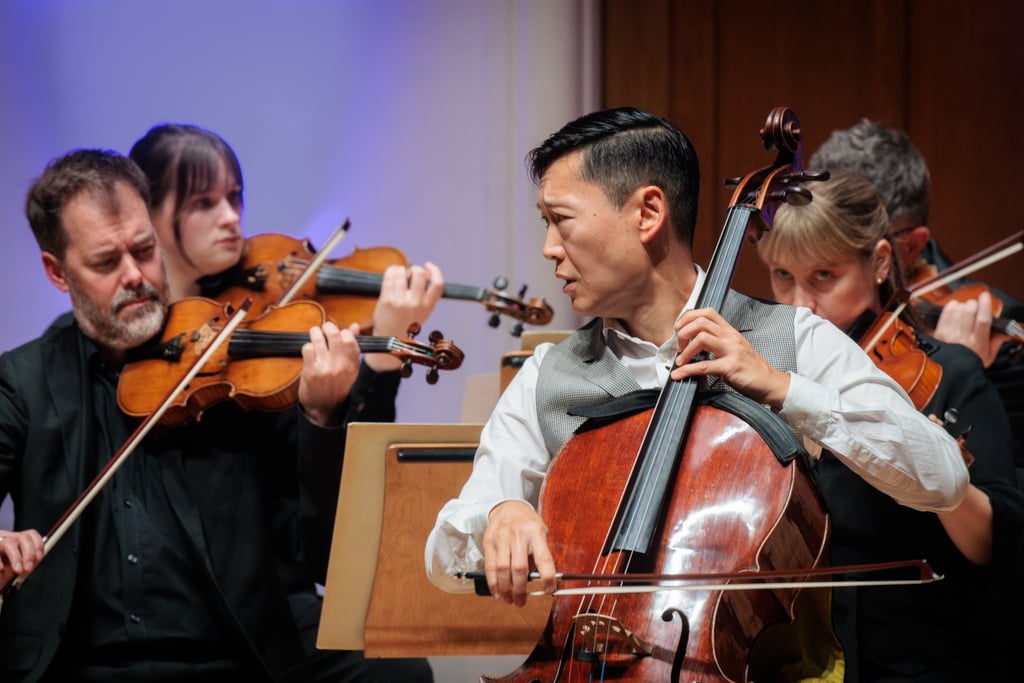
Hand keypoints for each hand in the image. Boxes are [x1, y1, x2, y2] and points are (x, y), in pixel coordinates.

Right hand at [0, 529, 43, 586]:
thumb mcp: (18, 565)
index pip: (30, 534)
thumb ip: (27, 559)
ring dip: (17, 558)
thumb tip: (37, 558)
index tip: (39, 558)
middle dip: (29, 554)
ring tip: (18, 570)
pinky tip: (1, 569)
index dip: (38, 545)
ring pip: (9, 543)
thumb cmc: (3, 573)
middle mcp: (5, 538)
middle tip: (29, 568)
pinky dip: (0, 561)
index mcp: (14, 539)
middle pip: (23, 537)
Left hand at [297, 321, 361, 426]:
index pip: (350, 339)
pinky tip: (309, 350)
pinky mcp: (311, 371)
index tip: (339, 332)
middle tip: (325, 327)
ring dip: (315, 333)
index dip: (343, 331)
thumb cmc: (337, 384)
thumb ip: (352, 346)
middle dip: (328, 327)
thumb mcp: (349, 367)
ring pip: (319, 339)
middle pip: (335, 335)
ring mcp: (325, 368)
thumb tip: (355, 326)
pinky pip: (308, 349)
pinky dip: (307, 346)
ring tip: (315, 333)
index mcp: (352, 365)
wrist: (324, 407)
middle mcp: (341, 366)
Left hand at [365, 262, 444, 371]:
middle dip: (414, 269)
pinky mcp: (387, 300)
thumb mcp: (423, 313)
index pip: (438, 284)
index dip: (435, 271)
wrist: (390, 339)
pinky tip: (392, 274)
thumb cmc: (405, 324)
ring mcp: (400, 301)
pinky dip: (391, 271)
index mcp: (427, 307)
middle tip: (410, 274)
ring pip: (402, 272)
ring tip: (398, 274)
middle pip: (419, 273)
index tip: (428, 266)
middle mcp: (416, 304)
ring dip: (400, 269)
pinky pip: (390, 277)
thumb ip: (425, 296)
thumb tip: (422, 272)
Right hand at [483, 500, 555, 606]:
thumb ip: (540, 554)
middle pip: (519, 568)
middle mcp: (518, 535)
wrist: (508, 507)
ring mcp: (501, 538)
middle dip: (520, 590)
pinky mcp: (489, 542)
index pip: (544, 558)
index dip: (547, 578)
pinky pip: (489, 566)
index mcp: (535, 533)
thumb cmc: (527, 524)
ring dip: (505, 589)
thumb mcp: (540, 533)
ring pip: (502, 569)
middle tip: (521, 602)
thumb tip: (541, 581)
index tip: (549, 590)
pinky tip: (497, 593)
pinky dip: (493, 583)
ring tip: (509, 600)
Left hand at [671, 308, 790, 409]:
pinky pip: (705, 365)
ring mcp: (732, 351)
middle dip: (684, 332)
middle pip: (701, 322)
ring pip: (702, 338)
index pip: (708, 313)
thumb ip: (717, 344)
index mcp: (730, 332)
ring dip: (685, 350)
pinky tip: (680, 374)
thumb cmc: (752, 368)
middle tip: (678, 345)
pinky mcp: (731, 367)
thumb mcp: (734, 349)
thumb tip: (693, 346)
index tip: (679, 328)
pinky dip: (688, 370)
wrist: (771, 383)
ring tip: (680, 361)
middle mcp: (731, 337)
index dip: (689, 317)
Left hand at [932, 291, 1007, 367]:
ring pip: (957, 311)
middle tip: (975, 306)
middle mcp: (963, 338)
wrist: (949, 372)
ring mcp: (949, 335)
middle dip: (973, 304)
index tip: (985, 296)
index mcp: (978, 343)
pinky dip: (951, 307)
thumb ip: (997, 341)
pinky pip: (945, 314)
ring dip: (962, 305)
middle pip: (968, 312)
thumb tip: (1006, 332)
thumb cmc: (970, 363)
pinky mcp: (938, 333)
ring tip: (965, 309)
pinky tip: (955, 307)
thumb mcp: (988, 356)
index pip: (983, 321)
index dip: (985, 306)